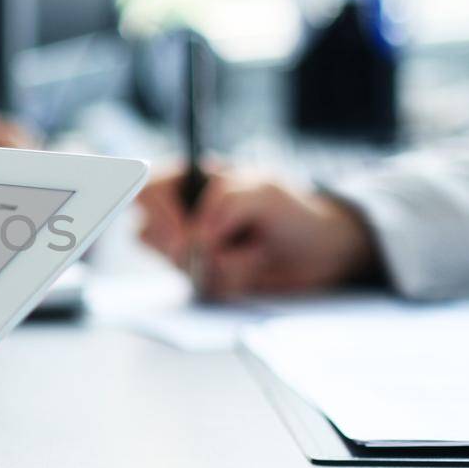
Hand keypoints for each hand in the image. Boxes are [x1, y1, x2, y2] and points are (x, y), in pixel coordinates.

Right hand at [137, 168, 378, 298]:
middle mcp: (181, 213)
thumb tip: (198, 236)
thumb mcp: (265, 190)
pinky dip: (229, 281)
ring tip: (253, 249)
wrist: (322, 253)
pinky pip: (198, 287)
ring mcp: (190, 250)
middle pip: (147, 231)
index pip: (146, 188)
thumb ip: (227, 202)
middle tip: (220, 249)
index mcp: (189, 180)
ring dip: (217, 262)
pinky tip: (252, 268)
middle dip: (186, 245)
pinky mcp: (204, 279)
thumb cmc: (293, 210)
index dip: (157, 212)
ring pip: (174, 263)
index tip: (185, 236)